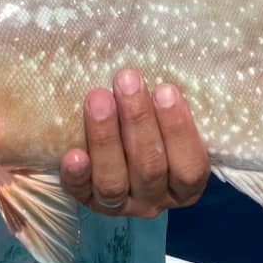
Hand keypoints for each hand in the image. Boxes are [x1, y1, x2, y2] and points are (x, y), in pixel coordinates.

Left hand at [60, 68, 209, 218]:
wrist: (119, 144)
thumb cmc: (155, 122)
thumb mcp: (171, 116)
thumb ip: (174, 102)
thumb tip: (180, 59)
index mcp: (185, 183)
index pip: (190, 165)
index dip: (179, 130)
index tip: (166, 89)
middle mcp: (155, 198)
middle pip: (149, 168)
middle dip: (138, 120)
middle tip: (126, 81)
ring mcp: (121, 203)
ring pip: (114, 181)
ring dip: (106, 137)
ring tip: (98, 98)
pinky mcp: (88, 201)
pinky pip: (81, 193)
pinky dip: (76, 175)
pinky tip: (72, 154)